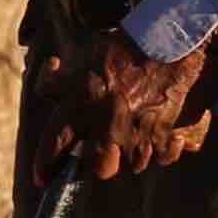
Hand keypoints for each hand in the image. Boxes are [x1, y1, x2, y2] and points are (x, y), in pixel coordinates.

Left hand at [39, 27, 216, 184]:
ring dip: (135, 153)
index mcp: (83, 103)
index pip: (55, 144)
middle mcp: (109, 125)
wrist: (176, 39)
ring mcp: (141, 135)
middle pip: (101, 169)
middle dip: (102, 162)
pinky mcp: (170, 138)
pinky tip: (166, 128)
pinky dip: (165, 147)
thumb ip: (60, 76)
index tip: (42, 179)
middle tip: (107, 147)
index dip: (46, 165)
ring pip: (135, 165)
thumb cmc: (127, 45)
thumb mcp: (85, 54)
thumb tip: (49, 79)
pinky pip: (165, 157)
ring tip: (141, 126)